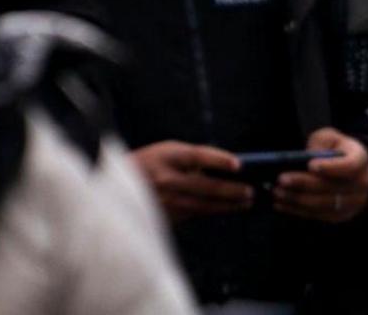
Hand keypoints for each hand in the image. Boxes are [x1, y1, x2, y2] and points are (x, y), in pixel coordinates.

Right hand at [133, 140, 256, 219]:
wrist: (117, 185)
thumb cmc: (149, 164)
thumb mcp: (166, 152)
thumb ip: (191, 159)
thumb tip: (224, 169)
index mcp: (166, 157)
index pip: (196, 156)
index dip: (218, 160)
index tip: (238, 164)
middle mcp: (166, 179)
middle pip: (205, 186)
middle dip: (231, 190)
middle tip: (249, 191)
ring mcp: (167, 200)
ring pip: (204, 205)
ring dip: (228, 205)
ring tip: (245, 202)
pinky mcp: (168, 215)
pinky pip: (196, 213)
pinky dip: (213, 211)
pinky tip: (225, 208)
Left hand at [274, 129, 367, 222]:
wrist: (355, 171)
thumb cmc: (338, 150)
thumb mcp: (331, 137)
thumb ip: (319, 143)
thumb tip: (303, 158)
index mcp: (360, 160)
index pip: (349, 165)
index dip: (331, 167)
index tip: (311, 165)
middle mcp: (360, 184)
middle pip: (331, 187)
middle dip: (304, 184)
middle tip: (281, 180)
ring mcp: (353, 203)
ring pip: (323, 204)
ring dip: (298, 199)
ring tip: (277, 192)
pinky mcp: (341, 215)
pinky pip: (318, 215)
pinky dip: (298, 210)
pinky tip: (281, 204)